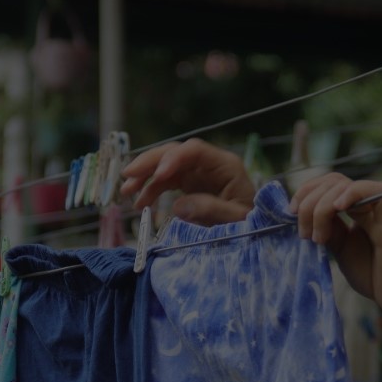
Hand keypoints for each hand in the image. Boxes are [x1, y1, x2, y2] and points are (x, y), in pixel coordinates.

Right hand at [120, 138, 254, 225]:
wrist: (255, 230)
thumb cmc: (251, 224)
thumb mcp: (235, 221)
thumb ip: (210, 211)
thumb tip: (177, 206)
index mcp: (225, 166)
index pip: (195, 151)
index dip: (173, 160)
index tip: (157, 176)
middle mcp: (209, 165)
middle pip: (175, 153)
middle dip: (150, 162)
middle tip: (128, 175)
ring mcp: (198, 174)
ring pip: (166, 166)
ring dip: (145, 176)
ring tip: (126, 192)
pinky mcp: (190, 185)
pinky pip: (166, 182)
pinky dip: (151, 190)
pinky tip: (139, 204)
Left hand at [288, 172, 381, 342]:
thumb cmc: (374, 275)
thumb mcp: (340, 248)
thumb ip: (328, 229)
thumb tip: (303, 214)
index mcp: (359, 208)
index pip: (329, 184)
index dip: (306, 193)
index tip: (290, 213)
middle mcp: (370, 203)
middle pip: (333, 181)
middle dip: (308, 202)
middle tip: (303, 233)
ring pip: (344, 186)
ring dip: (320, 208)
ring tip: (317, 238)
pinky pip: (373, 190)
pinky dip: (350, 194)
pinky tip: (337, 208)